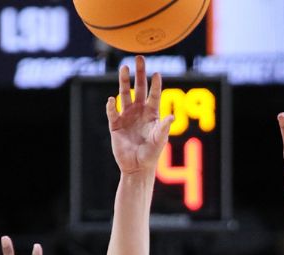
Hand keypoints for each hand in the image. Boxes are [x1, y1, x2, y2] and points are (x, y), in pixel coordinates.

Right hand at [107, 56, 174, 175]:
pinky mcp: (115, 125)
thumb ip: (164, 127)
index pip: (154, 94)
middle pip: (139, 88)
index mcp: (152, 113)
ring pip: (125, 94)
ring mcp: (127, 116)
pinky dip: (111, 106)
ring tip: (124, 68)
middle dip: (139, 74)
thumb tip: (172, 117)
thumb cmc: (151, 154)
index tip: (157, 73)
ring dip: (124, 81)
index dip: (156, 84)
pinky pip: (112, 112)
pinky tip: (111, 100)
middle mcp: (139, 111)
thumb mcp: (160, 140)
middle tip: (140, 58)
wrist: (136, 167)